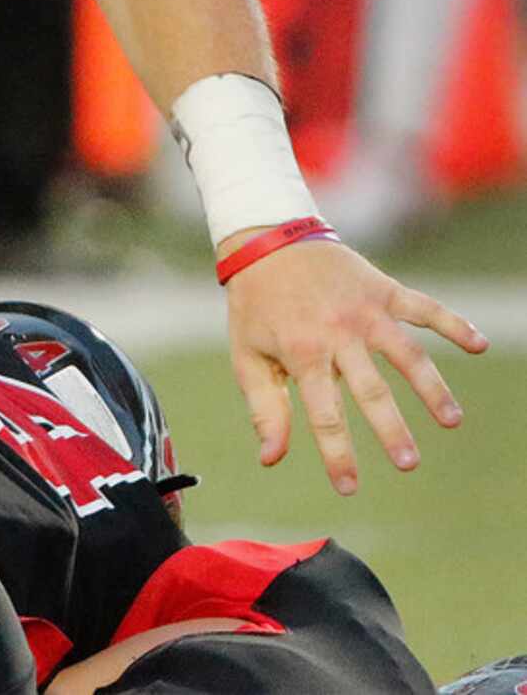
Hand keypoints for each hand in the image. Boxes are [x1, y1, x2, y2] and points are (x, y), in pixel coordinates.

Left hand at [224, 234, 487, 492]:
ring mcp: (364, 310)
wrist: (265, 238)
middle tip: (409, 463)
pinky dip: (452, 324)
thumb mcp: (247, 354)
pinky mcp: (383, 289)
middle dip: (390, 427)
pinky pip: (423, 307)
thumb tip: (270, 459)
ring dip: (432, 386)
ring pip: (406, 352)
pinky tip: (479, 344)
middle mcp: (337, 332)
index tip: (350, 488)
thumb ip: (264, 407)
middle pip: (371, 388)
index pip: (323, 413)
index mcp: (302, 352)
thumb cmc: (256, 304)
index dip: (337, 453)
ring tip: (451, 420)